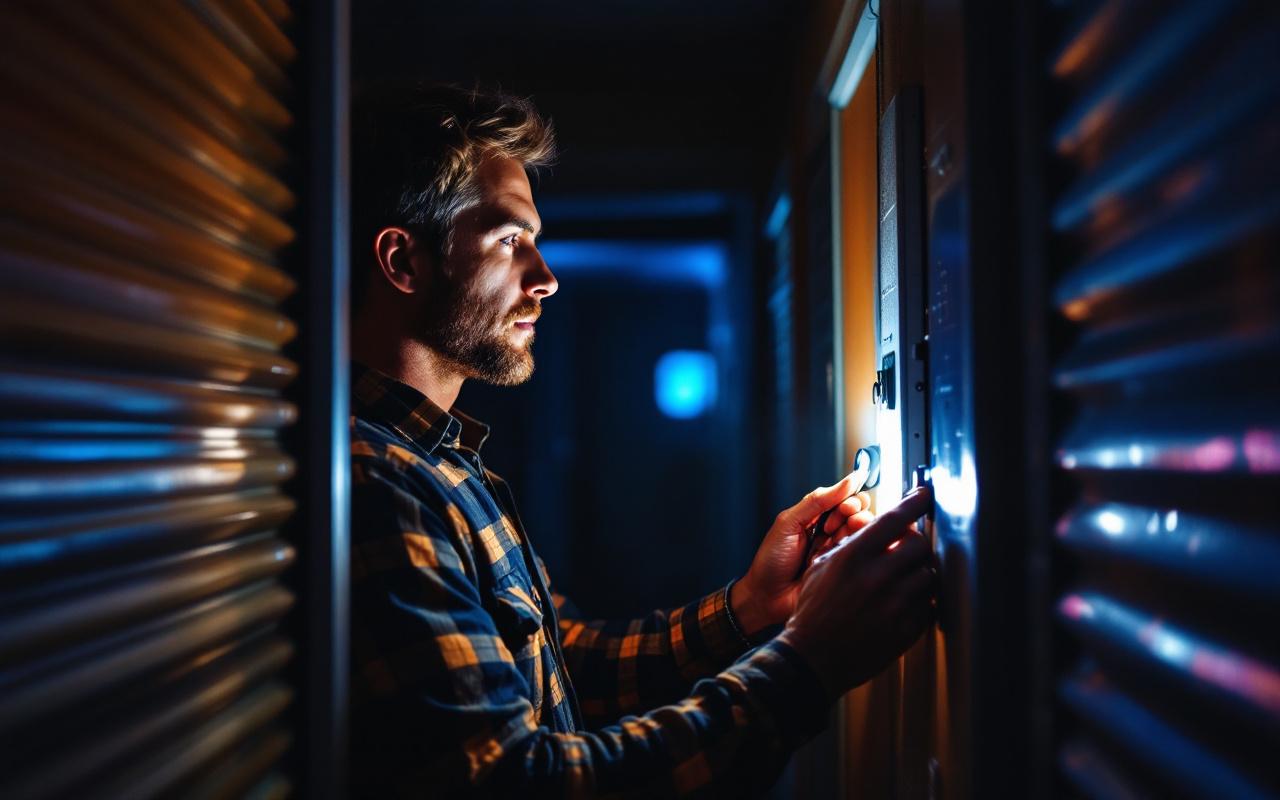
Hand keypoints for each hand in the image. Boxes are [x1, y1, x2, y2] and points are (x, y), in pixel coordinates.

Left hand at [730, 473, 874, 636]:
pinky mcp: (847, 570)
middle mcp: (832, 532)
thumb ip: (817, 501)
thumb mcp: (789, 523)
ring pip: (864, 532)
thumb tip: (849, 479)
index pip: (844, 498)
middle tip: (837, 523)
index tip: (843, 505)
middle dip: (854, 512)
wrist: (766, 597)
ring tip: (837, 540)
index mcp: (817, 517)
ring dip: (856, 529)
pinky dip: (862, 546)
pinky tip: (852, 549)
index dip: (848, 498)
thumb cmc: (772, 559)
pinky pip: (864, 553)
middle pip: (859, 512)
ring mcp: (840, 551)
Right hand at [779, 487, 937, 698]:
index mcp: (854, 557)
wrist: (812, 656)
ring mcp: (895, 605)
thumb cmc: (814, 609)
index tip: (925, 495)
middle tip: (907, 549)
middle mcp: (877, 577)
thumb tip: (881, 529)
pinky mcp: (906, 629)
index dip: (914, 502)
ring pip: (928, 575)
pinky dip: (921, 600)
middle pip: (920, 545)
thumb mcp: (822, 566)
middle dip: (915, 544)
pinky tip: (903, 603)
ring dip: (919, 573)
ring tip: (904, 579)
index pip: (895, 519)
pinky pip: (929, 605)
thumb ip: (853, 545)